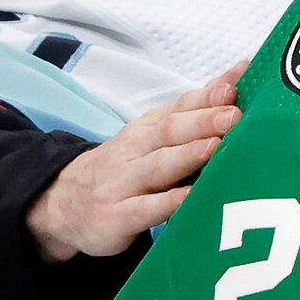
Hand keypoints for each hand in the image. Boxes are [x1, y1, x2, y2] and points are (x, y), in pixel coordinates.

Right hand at [26, 65, 242, 261]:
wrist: (64, 203)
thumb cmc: (124, 168)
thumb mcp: (151, 137)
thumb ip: (191, 113)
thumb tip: (233, 82)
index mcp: (146, 129)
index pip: (178, 107)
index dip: (207, 96)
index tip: (236, 85)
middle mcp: (134, 150)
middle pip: (169, 132)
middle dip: (203, 122)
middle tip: (234, 115)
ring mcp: (124, 183)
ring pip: (158, 166)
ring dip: (188, 155)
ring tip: (216, 146)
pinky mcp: (117, 217)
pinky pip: (145, 209)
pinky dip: (169, 203)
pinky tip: (191, 198)